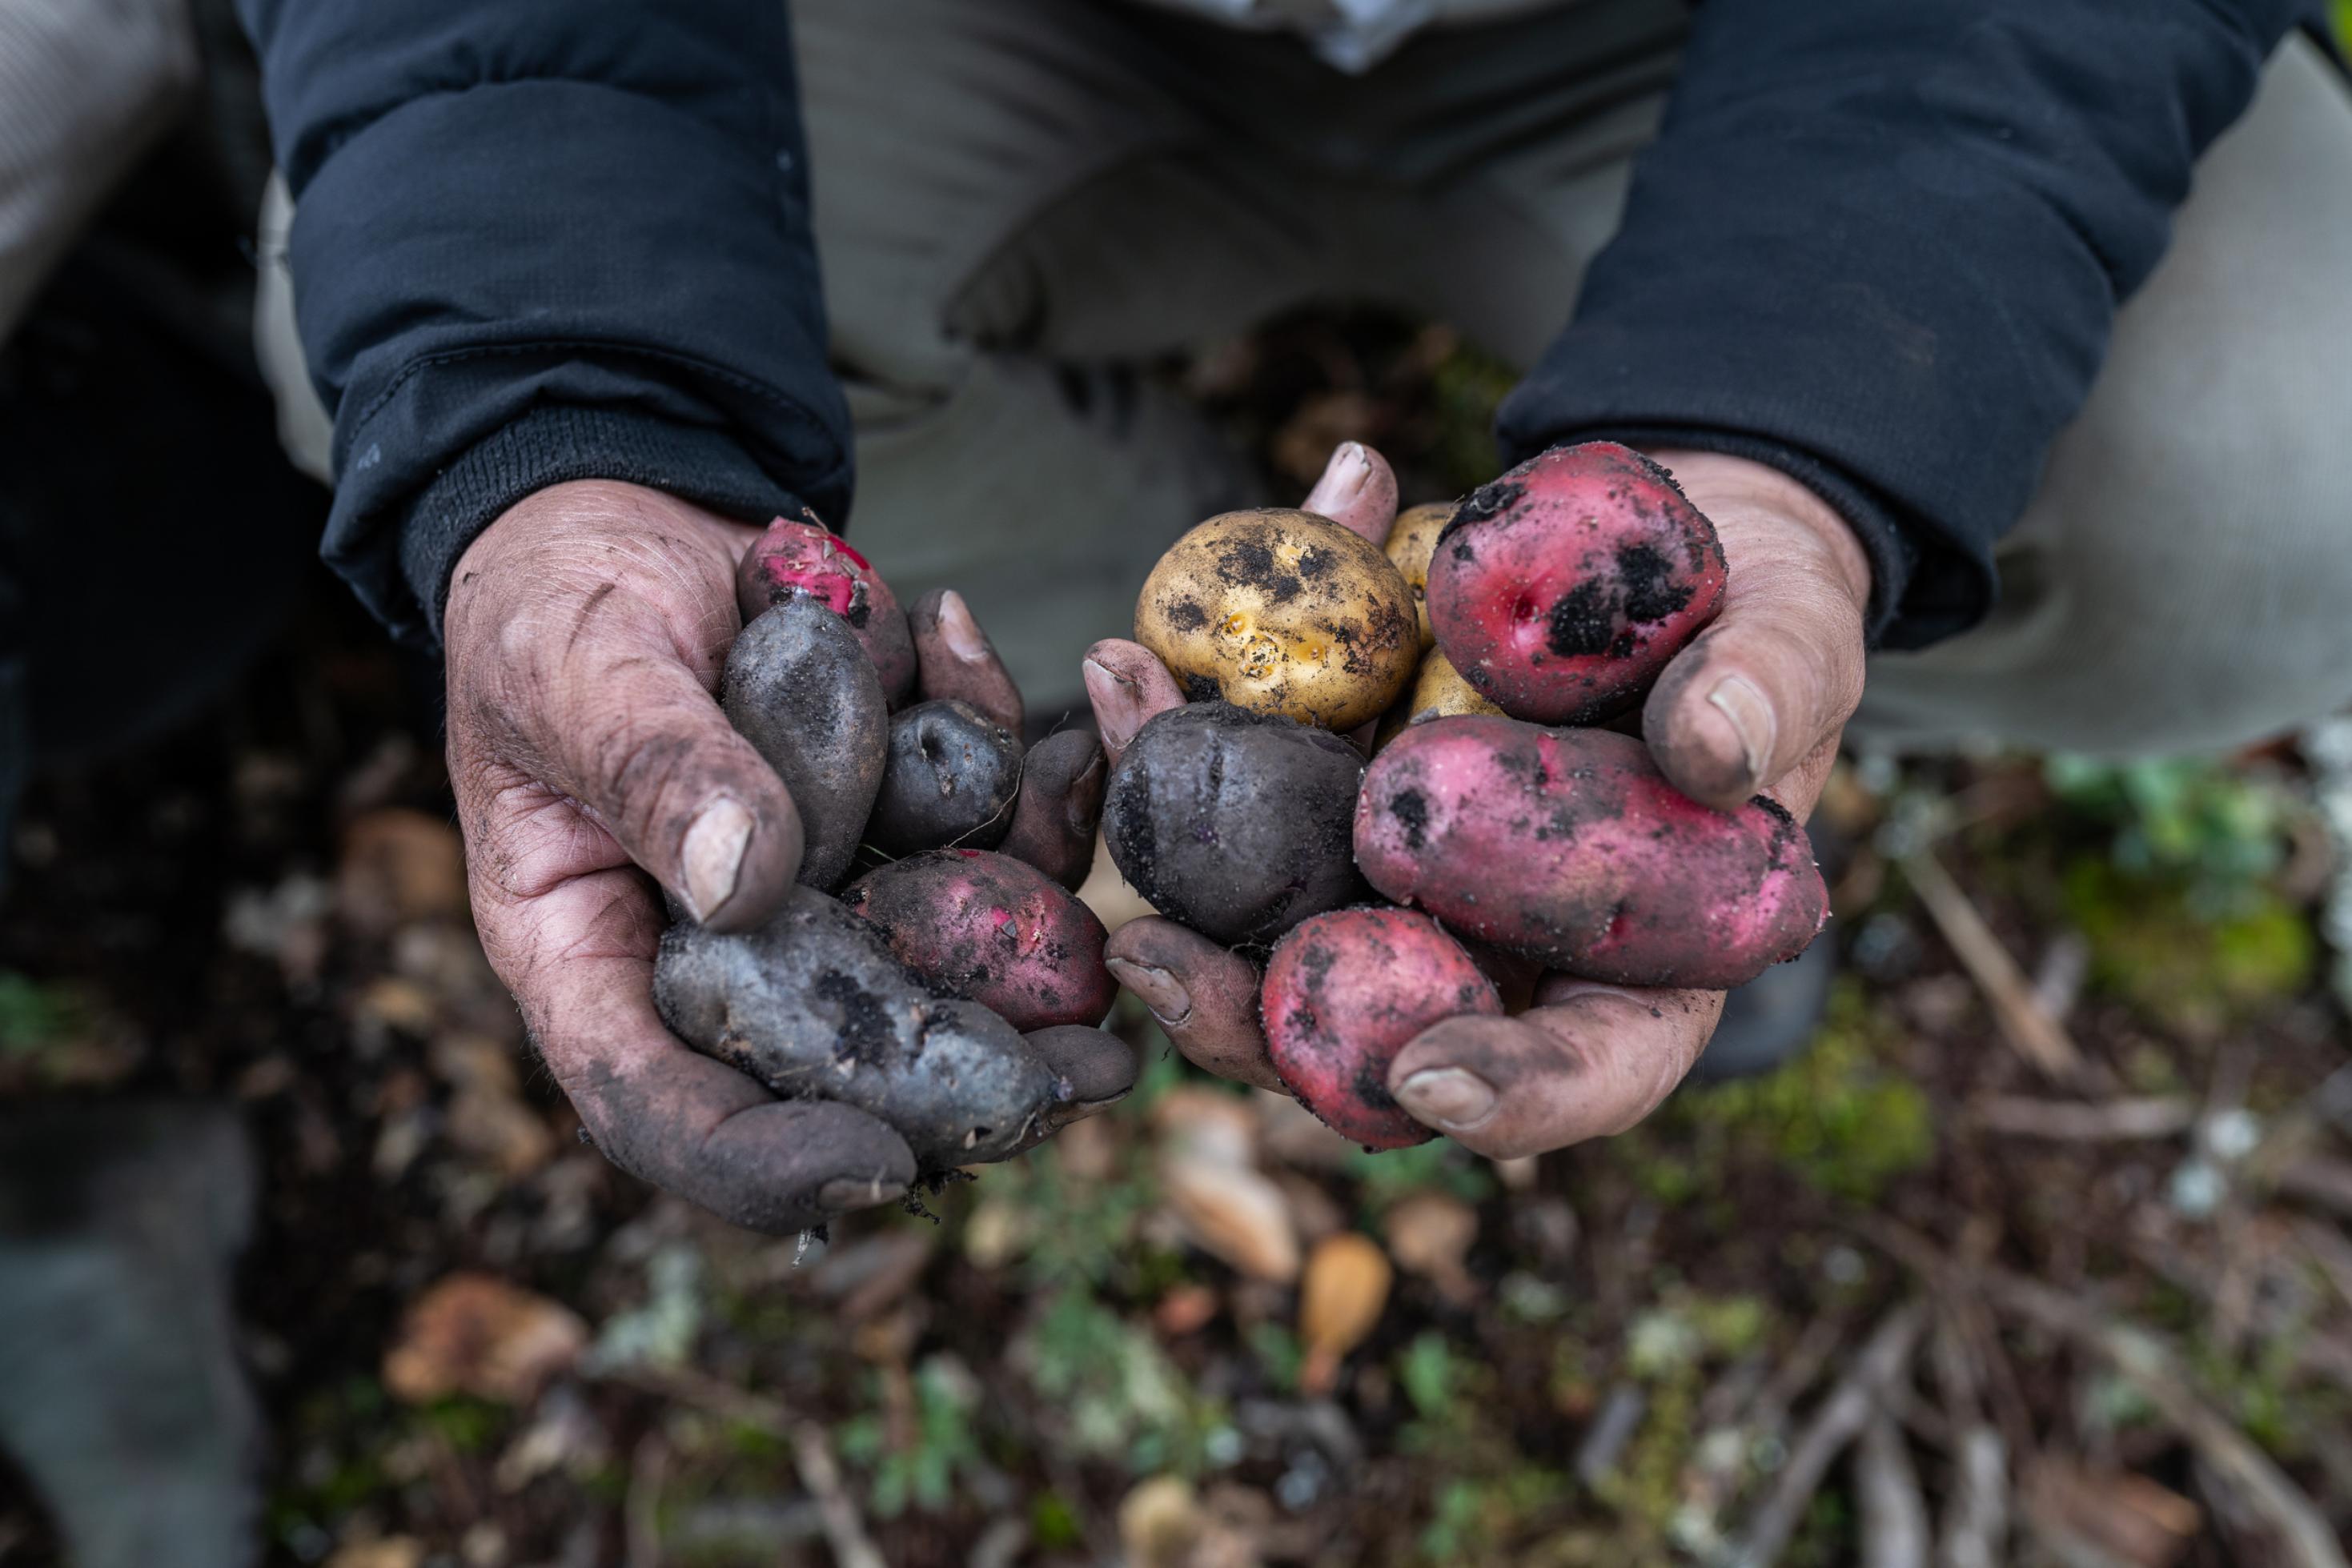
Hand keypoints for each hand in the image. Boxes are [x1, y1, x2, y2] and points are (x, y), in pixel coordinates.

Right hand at [445, 481, 1131, 1231]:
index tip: (874, 1160)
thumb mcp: (576, 671)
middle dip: (974, 1085)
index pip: (664, 1108)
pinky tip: (1060, 727)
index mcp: (596, 964)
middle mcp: (722, 959)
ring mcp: (821, 901)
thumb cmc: (554, 606)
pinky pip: (983, 839)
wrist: (633, 526)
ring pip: (944, 961)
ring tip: (1101, 871)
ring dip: (1039, 928)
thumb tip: (743, 885)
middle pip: (842, 1072)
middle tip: (1090, 1077)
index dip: (762, 1162)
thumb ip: (652, 767)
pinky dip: (1029, 784)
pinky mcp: (894, 833)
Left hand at [1089, 446, 1869, 1155]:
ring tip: (1116, 744)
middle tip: (1156, 962)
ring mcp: (1402, 879)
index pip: (1587, 1074)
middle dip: (1248, 1016)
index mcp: (1635, 971)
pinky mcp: (1338, 793)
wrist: (1685, 543)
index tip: (1432, 1077)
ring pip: (1271, 916)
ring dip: (1173, 847)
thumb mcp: (1798, 647)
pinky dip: (1188, 722)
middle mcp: (1495, 951)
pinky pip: (1247, 789)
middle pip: (1372, 1034)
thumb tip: (1711, 751)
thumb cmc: (1765, 627)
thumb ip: (1769, 692)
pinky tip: (1134, 649)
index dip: (1513, 1097)